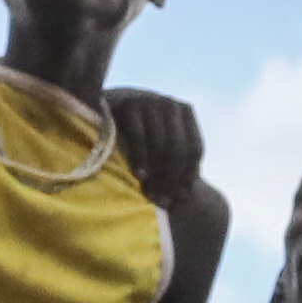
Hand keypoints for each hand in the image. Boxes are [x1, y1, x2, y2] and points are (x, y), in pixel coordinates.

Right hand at [110, 90, 204, 207]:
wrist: (106, 104)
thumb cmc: (138, 129)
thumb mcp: (161, 138)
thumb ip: (175, 159)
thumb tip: (187, 196)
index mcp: (185, 111)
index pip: (195, 148)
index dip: (189, 175)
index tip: (181, 197)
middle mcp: (170, 104)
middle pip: (179, 149)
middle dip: (171, 179)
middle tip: (162, 201)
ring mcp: (150, 100)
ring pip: (160, 145)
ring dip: (155, 175)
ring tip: (150, 195)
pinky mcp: (129, 104)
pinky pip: (139, 137)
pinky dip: (140, 159)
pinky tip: (139, 176)